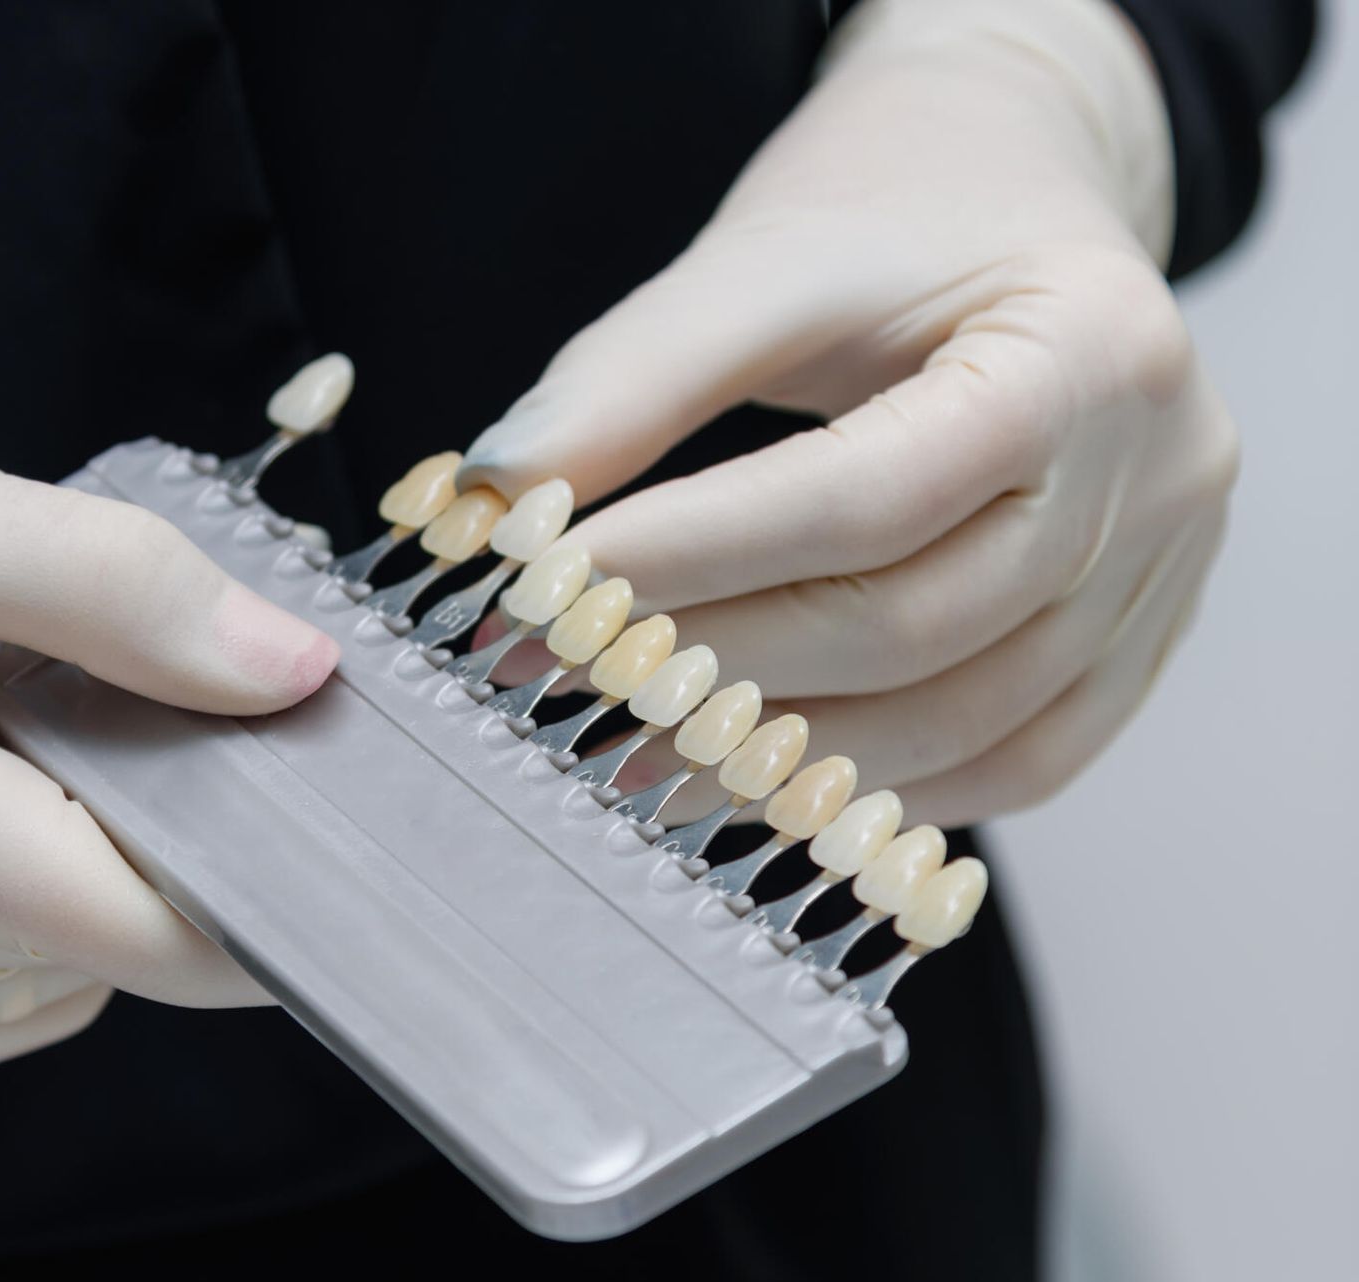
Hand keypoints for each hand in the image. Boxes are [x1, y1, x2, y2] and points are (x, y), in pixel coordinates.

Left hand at [460, 0, 1234, 825]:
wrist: (1018, 203)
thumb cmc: (896, 217)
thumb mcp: (768, 262)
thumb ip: (635, 377)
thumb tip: (501, 491)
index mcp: (1089, 349)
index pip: (869, 495)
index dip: (695, 555)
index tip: (547, 585)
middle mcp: (1157, 477)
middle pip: (910, 625)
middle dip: (711, 667)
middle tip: (556, 675)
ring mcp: (1161, 577)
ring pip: (955, 724)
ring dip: (771, 757)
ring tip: (623, 744)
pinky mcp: (1136, 648)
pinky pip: (1005, 764)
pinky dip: (865, 785)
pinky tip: (744, 776)